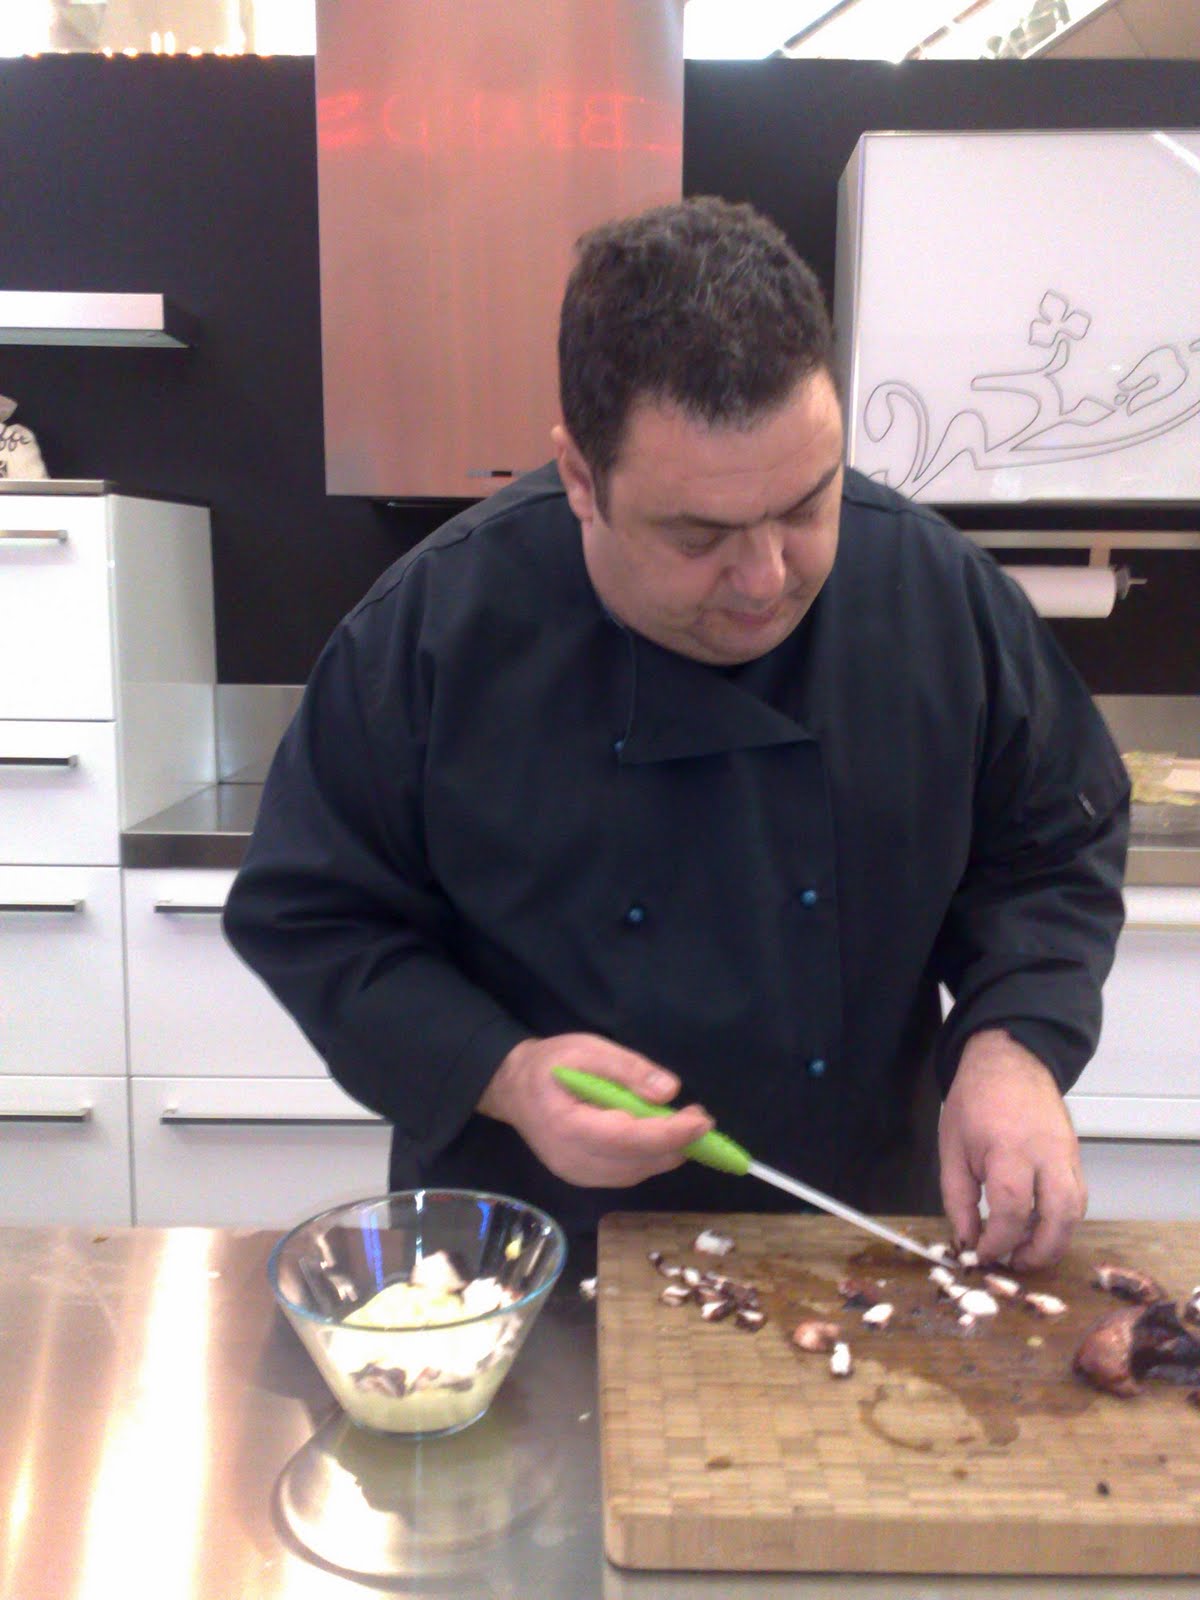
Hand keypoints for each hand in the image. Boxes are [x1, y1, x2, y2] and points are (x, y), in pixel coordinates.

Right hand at [477, 1032, 713, 1187]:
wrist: (513, 1089)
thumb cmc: (550, 1063)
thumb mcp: (587, 1049)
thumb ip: (628, 1068)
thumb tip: (669, 1091)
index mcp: (568, 1126)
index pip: (628, 1138)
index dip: (670, 1134)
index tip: (703, 1121)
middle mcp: (572, 1160)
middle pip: (637, 1162)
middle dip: (676, 1143)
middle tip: (701, 1118)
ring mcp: (576, 1174)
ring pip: (636, 1172)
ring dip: (666, 1153)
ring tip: (685, 1125)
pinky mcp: (583, 1178)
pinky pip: (626, 1174)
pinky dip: (649, 1158)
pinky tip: (660, 1137)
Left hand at [938, 1028, 1085, 1270]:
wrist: (1009, 1060)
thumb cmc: (974, 1102)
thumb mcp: (952, 1148)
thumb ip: (958, 1198)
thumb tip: (967, 1240)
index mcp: (1009, 1148)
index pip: (1012, 1208)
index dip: (998, 1241)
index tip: (982, 1254)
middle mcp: (1047, 1153)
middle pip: (1060, 1215)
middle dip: (1040, 1250)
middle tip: (1014, 1263)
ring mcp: (1067, 1153)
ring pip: (1077, 1208)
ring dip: (1056, 1238)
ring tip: (1026, 1250)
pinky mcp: (1075, 1154)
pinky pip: (1077, 1194)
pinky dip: (1062, 1218)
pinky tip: (1038, 1225)